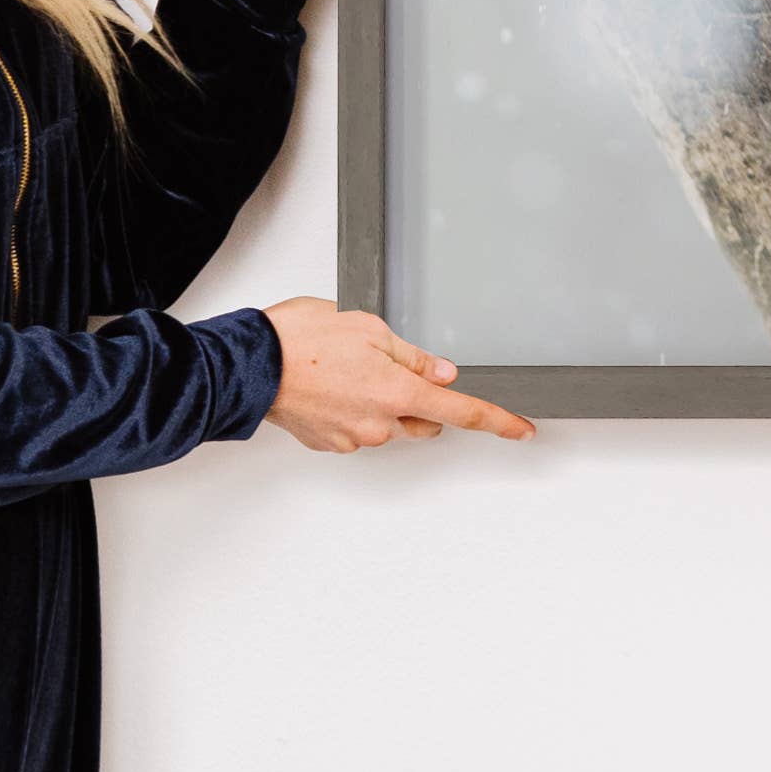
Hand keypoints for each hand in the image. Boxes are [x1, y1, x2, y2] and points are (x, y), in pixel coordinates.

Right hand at [260, 300, 533, 451]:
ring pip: (388, 423)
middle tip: (388, 363)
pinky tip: (332, 383)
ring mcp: (353, 438)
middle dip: (419, 397)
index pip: (460, 410)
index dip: (496, 421)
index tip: (521, 430)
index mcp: (397, 393)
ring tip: (348, 366)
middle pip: (423, 419)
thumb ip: (413, 356)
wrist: (249, 364)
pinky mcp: (329, 443)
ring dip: (382, 400)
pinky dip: (354, 408)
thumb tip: (442, 372)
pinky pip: (358, 428)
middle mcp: (379, 424)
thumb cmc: (302, 338)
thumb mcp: (370, 328)